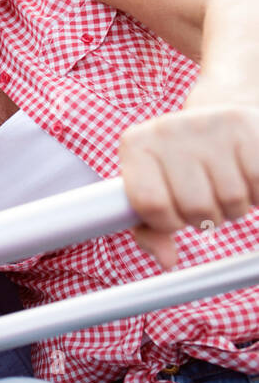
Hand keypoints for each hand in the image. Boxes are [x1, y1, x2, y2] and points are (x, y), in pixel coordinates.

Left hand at [120, 90, 258, 268]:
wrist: (218, 121)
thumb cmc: (181, 166)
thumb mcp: (156, 190)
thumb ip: (151, 230)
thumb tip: (166, 261)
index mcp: (135, 145)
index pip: (150, 205)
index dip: (169, 223)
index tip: (175, 215)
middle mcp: (166, 129)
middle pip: (195, 208)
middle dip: (205, 217)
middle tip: (206, 198)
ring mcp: (205, 124)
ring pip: (231, 201)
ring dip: (233, 207)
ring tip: (225, 184)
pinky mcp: (242, 126)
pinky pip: (258, 187)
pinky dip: (257, 194)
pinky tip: (245, 177)